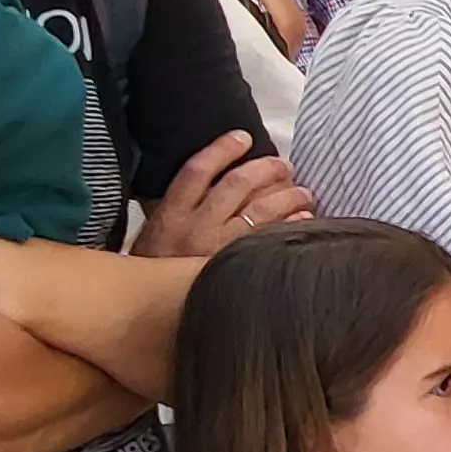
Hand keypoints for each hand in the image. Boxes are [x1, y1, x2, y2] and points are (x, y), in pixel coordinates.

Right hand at [132, 131, 311, 258]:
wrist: (147, 314)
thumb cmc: (154, 273)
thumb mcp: (152, 236)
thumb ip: (178, 209)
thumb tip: (213, 181)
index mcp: (170, 216)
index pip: (198, 170)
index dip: (222, 149)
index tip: (244, 137)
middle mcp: (194, 229)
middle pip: (237, 185)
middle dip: (266, 170)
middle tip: (285, 166)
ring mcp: (217, 251)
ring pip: (260, 211)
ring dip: (287, 196)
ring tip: (303, 192)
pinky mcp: (237, 270)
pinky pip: (270, 241)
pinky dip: (290, 226)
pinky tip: (304, 219)